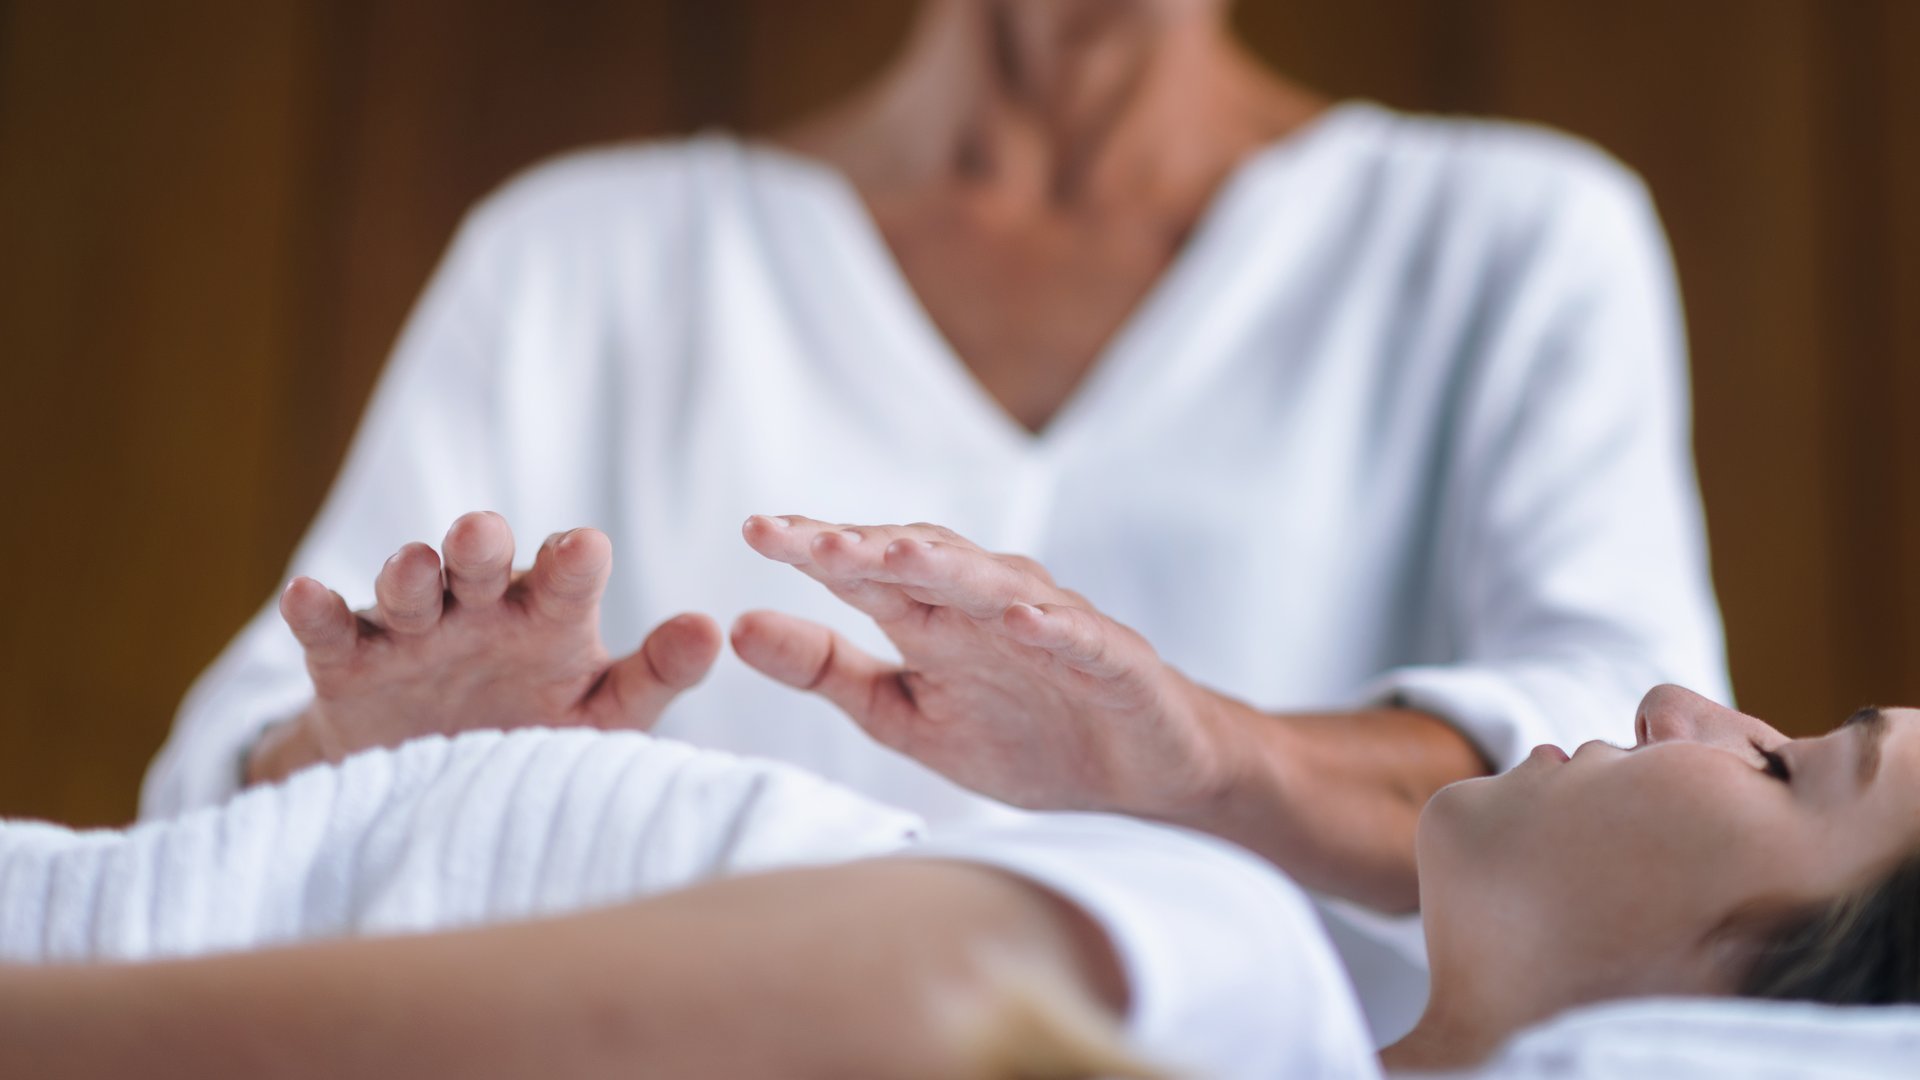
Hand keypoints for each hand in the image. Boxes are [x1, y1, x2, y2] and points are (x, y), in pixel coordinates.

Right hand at [253, 511, 721, 782]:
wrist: (443, 782)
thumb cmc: (542, 731)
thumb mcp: (604, 714)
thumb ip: (655, 675)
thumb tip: (713, 629)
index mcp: (550, 612)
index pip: (568, 574)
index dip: (574, 560)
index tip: (584, 550)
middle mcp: (483, 606)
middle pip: (481, 560)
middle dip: (480, 543)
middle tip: (482, 534)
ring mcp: (414, 629)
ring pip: (409, 586)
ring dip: (408, 572)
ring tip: (414, 567)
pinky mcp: (351, 663)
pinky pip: (331, 632)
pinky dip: (316, 612)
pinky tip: (304, 595)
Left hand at [731, 515, 1237, 816]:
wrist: (1143, 780)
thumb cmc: (1023, 736)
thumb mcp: (904, 715)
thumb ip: (826, 672)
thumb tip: (736, 627)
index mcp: (933, 617)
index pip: (865, 570)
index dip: (814, 549)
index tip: (754, 532)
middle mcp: (988, 606)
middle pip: (920, 561)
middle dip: (862, 545)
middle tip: (801, 537)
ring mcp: (1054, 626)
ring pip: (993, 584)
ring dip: (944, 565)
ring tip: (891, 552)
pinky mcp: (1114, 661)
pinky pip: (1079, 637)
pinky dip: (1051, 624)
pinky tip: (1018, 616)